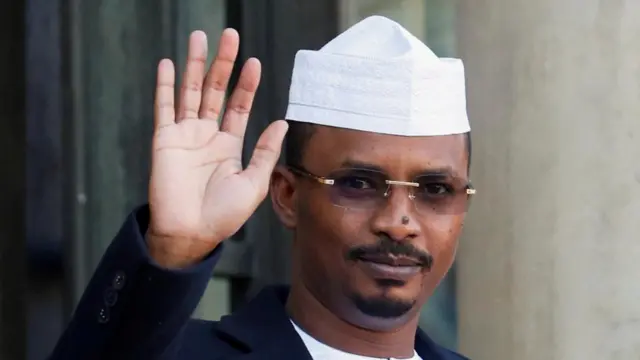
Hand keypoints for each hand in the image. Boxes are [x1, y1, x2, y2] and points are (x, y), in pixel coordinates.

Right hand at [147, 29, 287, 267]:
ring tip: (200, 38)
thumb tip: (282, 123)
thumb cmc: (223, 215)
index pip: (239, 106)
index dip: (246, 85)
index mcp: (229, 145)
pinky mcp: (164, 140)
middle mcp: (207, 135)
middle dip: (223, 64)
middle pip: (216, 91)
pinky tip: (169, 64)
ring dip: (195, 65)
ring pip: (190, 92)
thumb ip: (266, 151)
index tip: (255, 63)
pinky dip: (165, 86)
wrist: (190, 233)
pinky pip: (164, 108)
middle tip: (229, 36)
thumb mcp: (254, 183)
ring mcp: (185, 135)